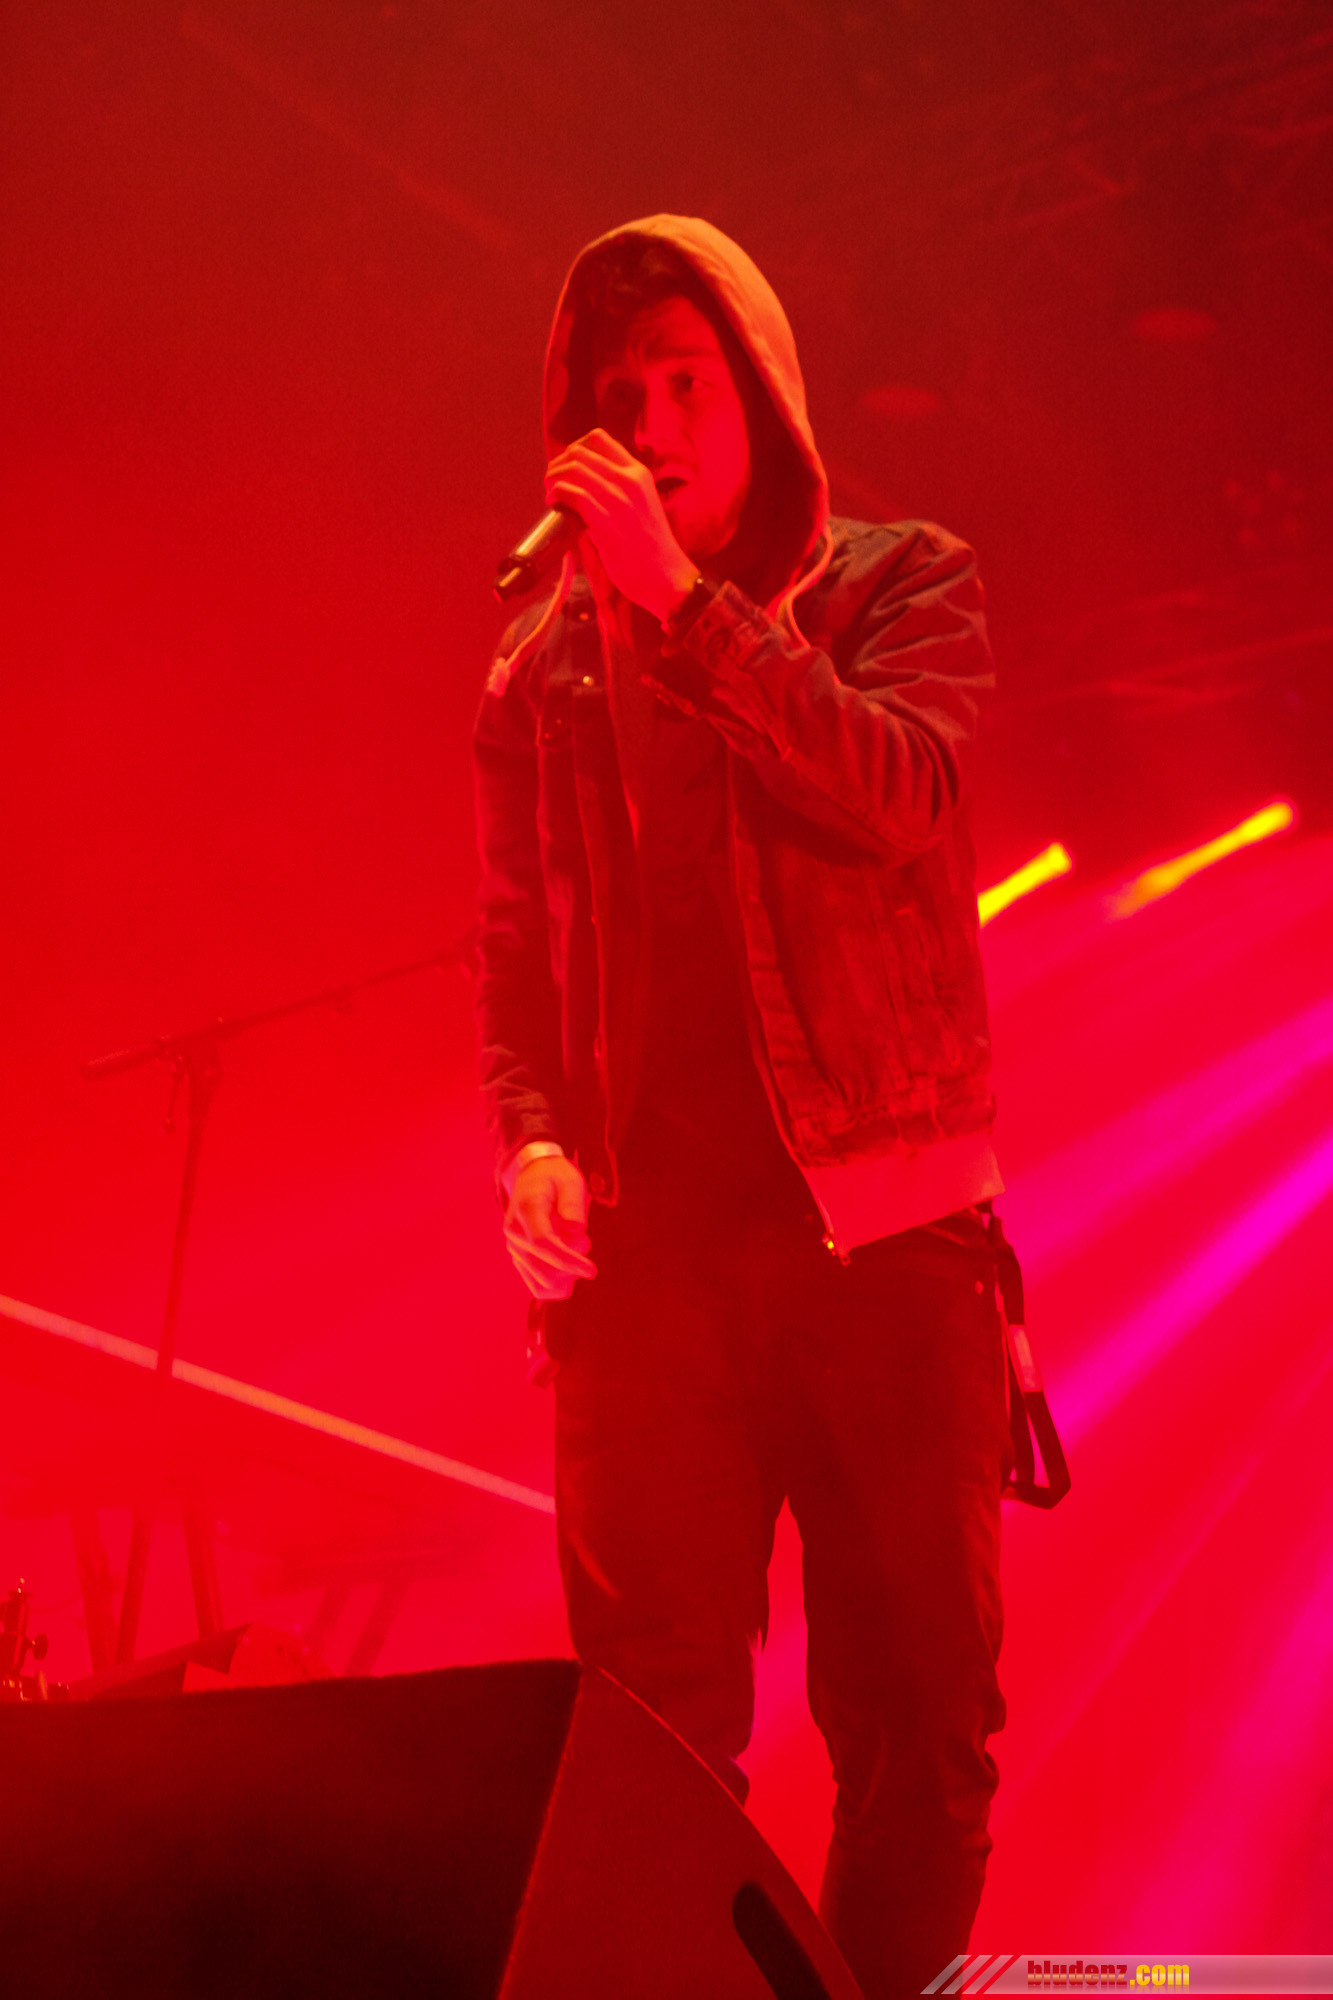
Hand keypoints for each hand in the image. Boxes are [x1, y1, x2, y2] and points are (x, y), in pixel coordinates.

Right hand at [503, 1155, 596, 1300]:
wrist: (533, 1178)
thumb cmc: (556, 1179)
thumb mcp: (571, 1181)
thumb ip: (573, 1204)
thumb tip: (575, 1230)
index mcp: (526, 1209)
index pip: (543, 1243)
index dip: (568, 1260)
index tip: (591, 1270)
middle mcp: (514, 1234)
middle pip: (544, 1270)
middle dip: (572, 1265)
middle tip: (583, 1240)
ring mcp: (515, 1249)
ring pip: (543, 1283)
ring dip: (568, 1274)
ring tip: (574, 1247)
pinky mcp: (520, 1261)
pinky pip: (539, 1288)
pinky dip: (559, 1284)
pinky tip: (570, 1264)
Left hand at [544, 430, 696, 621]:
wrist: (667, 578)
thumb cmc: (651, 550)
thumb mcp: (642, 506)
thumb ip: (619, 492)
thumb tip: (584, 491)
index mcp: (639, 474)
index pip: (598, 438)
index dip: (574, 449)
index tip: (568, 468)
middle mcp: (629, 480)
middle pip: (579, 451)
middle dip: (558, 464)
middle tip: (552, 483)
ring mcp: (618, 499)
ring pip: (572, 469)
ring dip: (553, 478)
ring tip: (550, 494)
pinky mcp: (606, 521)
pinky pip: (572, 494)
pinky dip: (556, 494)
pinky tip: (554, 505)